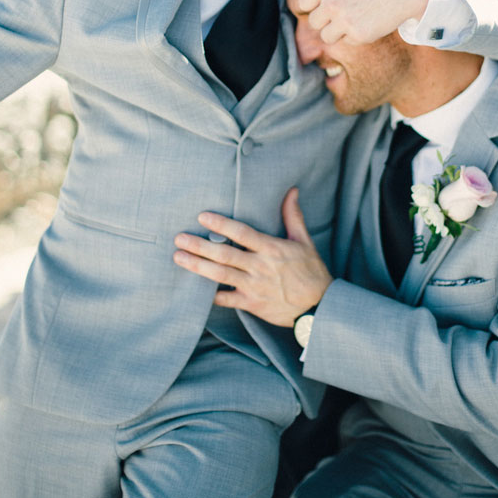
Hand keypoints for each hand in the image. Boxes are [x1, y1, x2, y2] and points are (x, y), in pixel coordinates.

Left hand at [173, 189, 332, 326]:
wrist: (319, 306)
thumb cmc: (311, 271)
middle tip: (179, 238)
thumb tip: (291, 191)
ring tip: (179, 257)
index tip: (202, 216)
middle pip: (224, 254)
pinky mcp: (251, 304)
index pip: (242, 233)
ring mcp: (254, 287)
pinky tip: (193, 288)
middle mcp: (260, 267)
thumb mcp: (304, 241)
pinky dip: (210, 294)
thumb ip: (293, 216)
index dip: (221, 224)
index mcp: (272, 249)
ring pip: (220, 275)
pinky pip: (226, 300)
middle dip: (199, 246)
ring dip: (197, 266)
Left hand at [299, 0, 428, 43]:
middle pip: (313, 22)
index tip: (323, 6)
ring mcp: (345, 20)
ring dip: (337, 31)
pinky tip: (368, 22)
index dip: (312, 5)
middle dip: (325, 19)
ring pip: (326, 36)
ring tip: (353, 19)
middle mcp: (332, 3)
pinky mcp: (358, 35)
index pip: (303, 3)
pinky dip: (355, 35)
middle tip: (343, 12)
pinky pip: (346, 41)